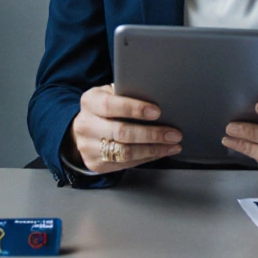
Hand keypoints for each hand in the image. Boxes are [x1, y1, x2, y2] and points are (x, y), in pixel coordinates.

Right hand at [66, 84, 182, 173]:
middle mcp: (86, 125)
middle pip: (121, 132)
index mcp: (90, 102)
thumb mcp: (110, 94)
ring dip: (153, 149)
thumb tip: (156, 96)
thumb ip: (127, 94)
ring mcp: (89, 147)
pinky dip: (147, 158)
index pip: (110, 105)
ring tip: (172, 144)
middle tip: (174, 133)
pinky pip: (126, 163)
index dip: (134, 108)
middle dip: (152, 134)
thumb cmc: (104, 108)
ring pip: (125, 152)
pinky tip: (160, 152)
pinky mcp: (96, 164)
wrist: (83, 130)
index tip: (157, 112)